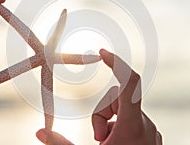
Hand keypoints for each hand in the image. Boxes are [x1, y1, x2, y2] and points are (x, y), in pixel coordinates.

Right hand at [35, 49, 161, 144]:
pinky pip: (131, 119)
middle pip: (118, 98)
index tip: (102, 53)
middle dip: (101, 112)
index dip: (117, 63)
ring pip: (123, 110)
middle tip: (98, 139)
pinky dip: (119, 127)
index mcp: (133, 126)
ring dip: (109, 122)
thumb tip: (39, 131)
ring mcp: (150, 131)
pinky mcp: (150, 136)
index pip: (130, 82)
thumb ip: (61, 144)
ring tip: (106, 144)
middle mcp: (146, 124)